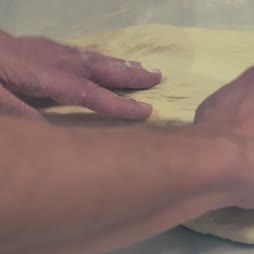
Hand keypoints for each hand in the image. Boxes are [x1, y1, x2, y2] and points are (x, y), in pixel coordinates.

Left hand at [0, 31, 160, 119]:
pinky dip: (106, 58)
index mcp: (47, 77)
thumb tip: (53, 133)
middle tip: (158, 77)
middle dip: (131, 76)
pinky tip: (114, 61)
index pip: (90, 94)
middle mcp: (59, 62)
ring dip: (123, 65)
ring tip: (146, 69)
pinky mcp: (51, 47)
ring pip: (97, 59)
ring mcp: (56, 51)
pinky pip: (86, 53)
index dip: (119, 104)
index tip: (146, 111)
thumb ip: (21, 112)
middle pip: (101, 70)